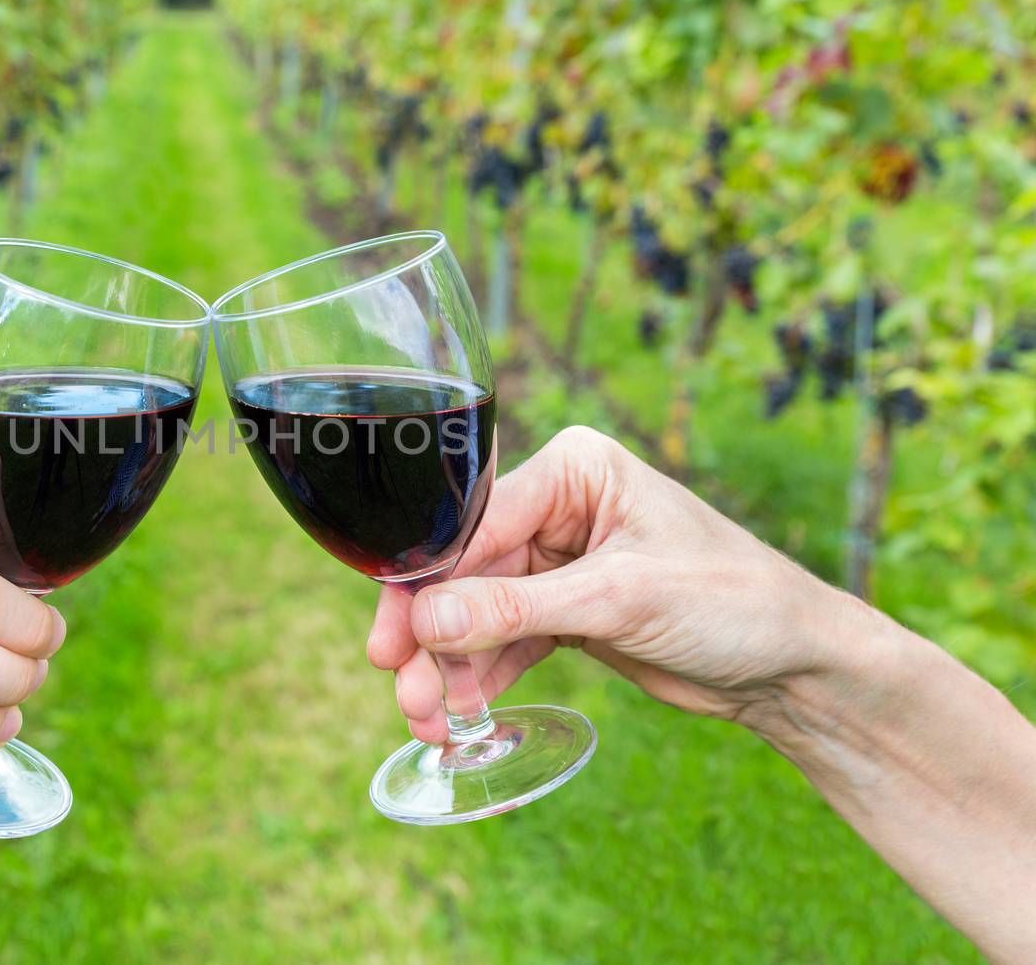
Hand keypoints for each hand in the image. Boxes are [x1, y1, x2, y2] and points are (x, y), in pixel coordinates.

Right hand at [366, 426, 879, 744]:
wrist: (795, 665)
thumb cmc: (732, 601)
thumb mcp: (620, 598)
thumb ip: (517, 609)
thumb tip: (427, 619)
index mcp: (574, 470)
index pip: (476, 521)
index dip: (428, 580)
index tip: (394, 635)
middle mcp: (560, 508)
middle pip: (466, 571)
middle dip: (433, 633)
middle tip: (403, 688)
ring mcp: (560, 562)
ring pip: (478, 613)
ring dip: (451, 666)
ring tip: (429, 719)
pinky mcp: (568, 611)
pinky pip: (505, 642)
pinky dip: (483, 677)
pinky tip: (461, 713)